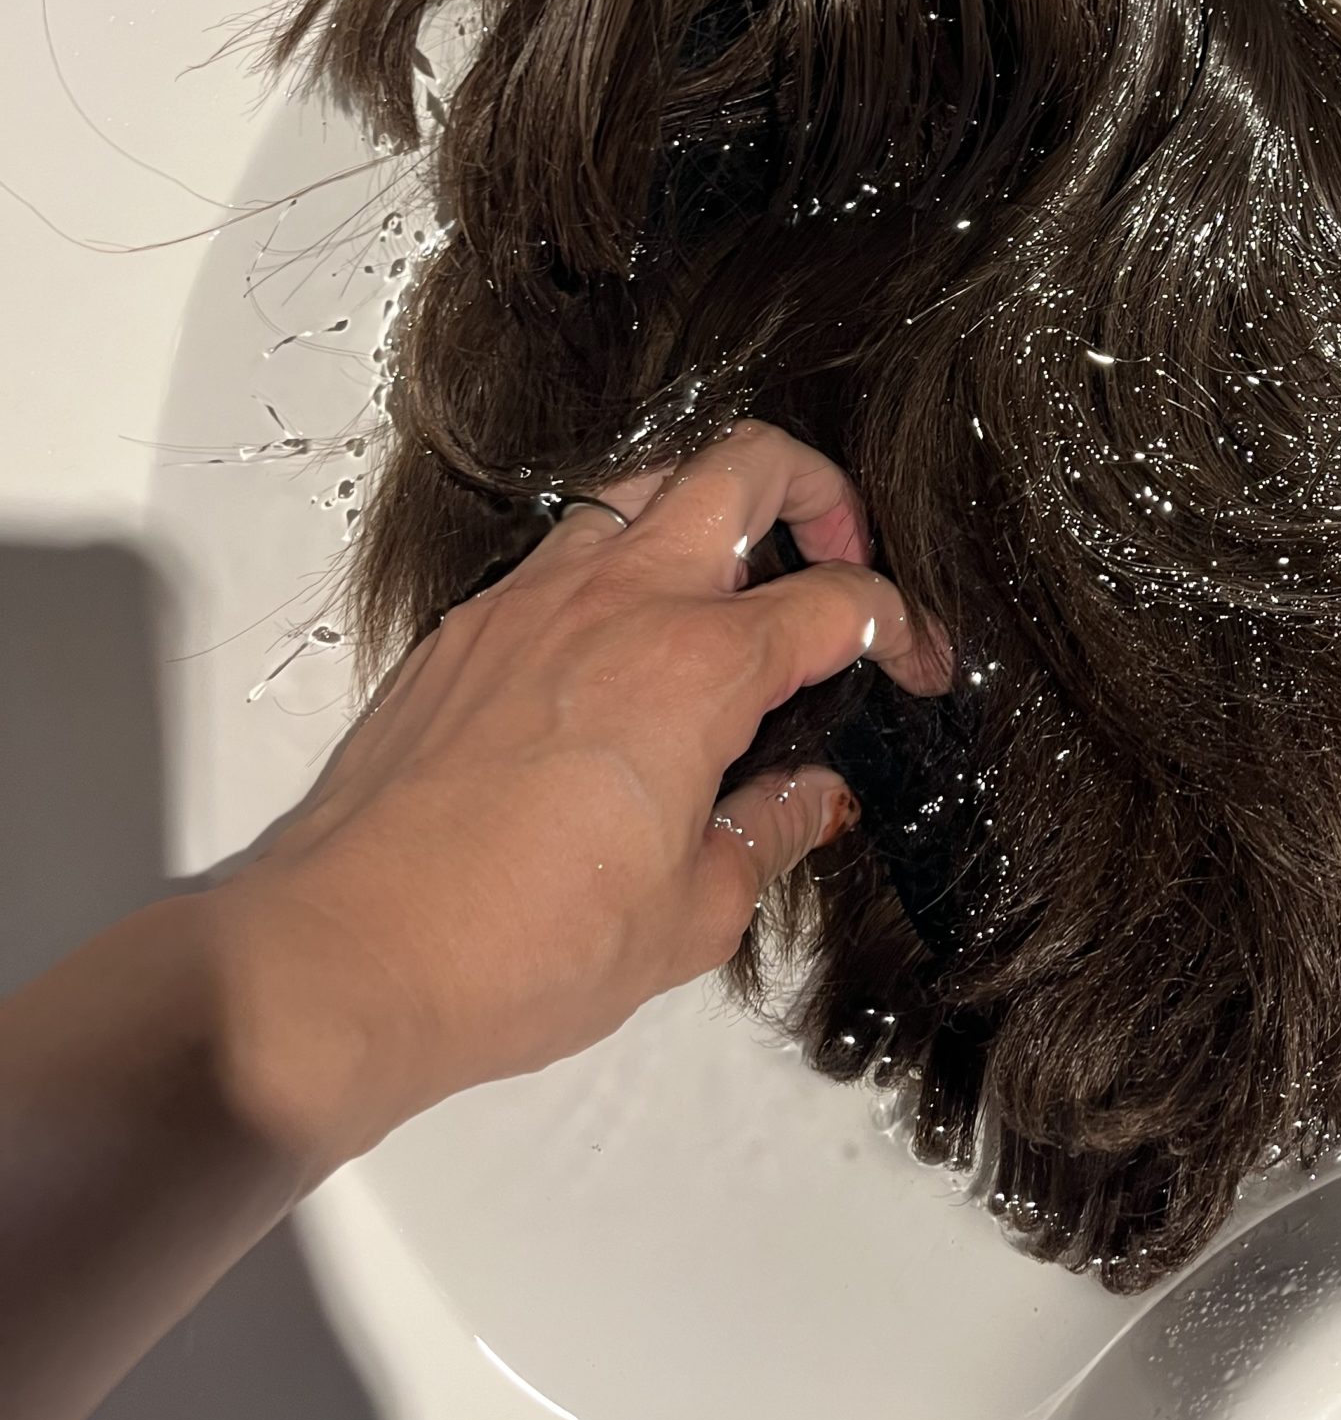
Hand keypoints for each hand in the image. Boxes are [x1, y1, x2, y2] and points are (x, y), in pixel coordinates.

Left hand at [204, 420, 946, 1177]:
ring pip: (644, 484)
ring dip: (708, 509)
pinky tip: (625, 649)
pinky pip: (564, 550)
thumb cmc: (519, 948)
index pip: (835, 600)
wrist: (347, 955)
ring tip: (732, 587)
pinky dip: (619, 565)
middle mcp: (617, 601)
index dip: (899, 626)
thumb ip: (769, 834)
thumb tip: (814, 799)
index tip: (915, 666)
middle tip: (837, 551)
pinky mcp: (469, 629)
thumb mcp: (690, 917)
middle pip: (742, 464)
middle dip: (816, 487)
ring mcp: (531, 601)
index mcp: (694, 667)